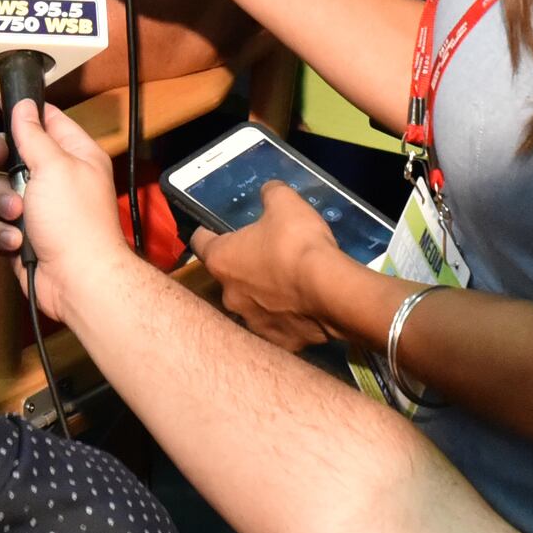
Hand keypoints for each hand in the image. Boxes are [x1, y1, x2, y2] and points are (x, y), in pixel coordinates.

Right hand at [0, 97, 139, 320]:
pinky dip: (1, 233)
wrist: (76, 281)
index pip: (47, 120)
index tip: (2, 116)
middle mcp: (55, 178)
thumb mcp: (54, 166)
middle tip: (0, 165)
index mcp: (74, 154)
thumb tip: (24, 102)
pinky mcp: (19, 235)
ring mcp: (36, 209)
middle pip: (11, 155)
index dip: (23, 116)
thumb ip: (33, 133)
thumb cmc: (73, 218)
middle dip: (0, 163)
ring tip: (16, 216)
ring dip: (1, 204)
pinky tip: (15, 242)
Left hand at [189, 183, 356, 348]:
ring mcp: (253, 322)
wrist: (332, 291)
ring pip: (251, 305)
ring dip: (263, 295)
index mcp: (222, 259)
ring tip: (287, 285)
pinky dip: (287, 318)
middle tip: (266, 255)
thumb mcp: (285, 203)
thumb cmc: (298, 243)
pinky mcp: (279, 341)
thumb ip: (271, 194)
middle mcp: (229, 295)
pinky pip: (278, 326)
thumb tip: (269, 191)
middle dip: (243, 267)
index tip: (214, 229)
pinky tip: (303, 309)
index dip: (207, 233)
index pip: (200, 243)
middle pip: (228, 277)